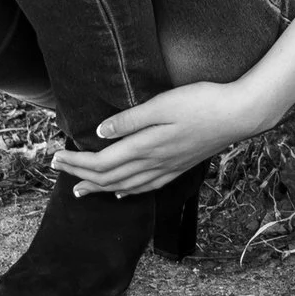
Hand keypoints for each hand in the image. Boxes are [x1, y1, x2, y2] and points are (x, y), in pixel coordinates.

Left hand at [53, 82, 265, 197]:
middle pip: (109, 178)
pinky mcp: (178, 167)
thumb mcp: (163, 103)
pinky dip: (128, 191)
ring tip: (80, 190)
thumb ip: (130, 119)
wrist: (239, 114)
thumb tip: (100, 132)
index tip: (55, 157)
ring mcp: (168, 168)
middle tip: (57, 169)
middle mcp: (154, 163)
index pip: (101, 163)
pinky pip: (146, 187)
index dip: (75, 162)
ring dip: (99, 189)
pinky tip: (122, 193)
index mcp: (146, 147)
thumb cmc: (202, 102)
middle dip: (80, 176)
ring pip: (125, 186)